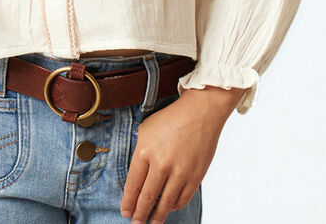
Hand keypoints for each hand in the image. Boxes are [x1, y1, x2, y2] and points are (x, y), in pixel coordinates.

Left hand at [120, 86, 244, 222]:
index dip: (128, 202)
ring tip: (151, 223)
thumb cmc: (171, 119)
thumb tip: (136, 180)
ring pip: (165, 203)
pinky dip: (175, 206)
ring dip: (157, 216)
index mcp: (145, 150)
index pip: (133, 184)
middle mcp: (161, 163)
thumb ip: (140, 155)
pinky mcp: (195, 176)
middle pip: (147, 197)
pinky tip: (169, 208)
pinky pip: (183, 198)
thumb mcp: (146, 131)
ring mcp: (180, 171)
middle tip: (135, 223)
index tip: (125, 212)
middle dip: (139, 214)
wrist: (200, 112)